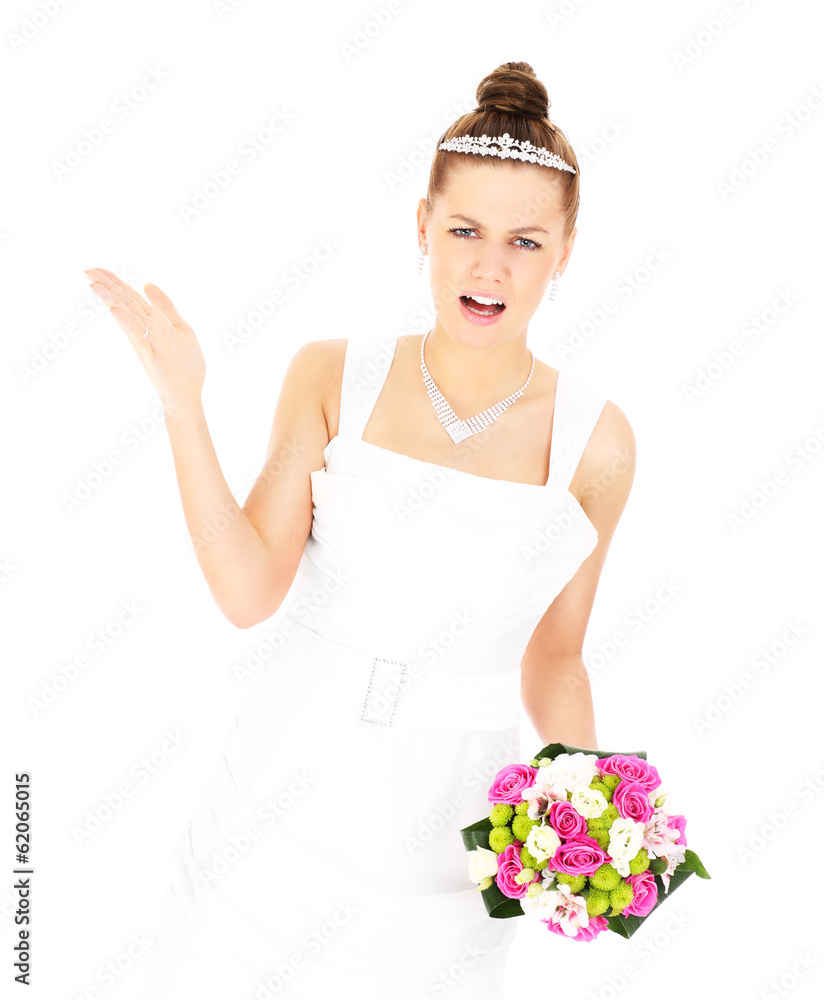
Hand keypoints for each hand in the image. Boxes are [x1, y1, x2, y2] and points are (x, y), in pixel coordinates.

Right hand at [86, 267, 205, 418]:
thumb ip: (165, 306)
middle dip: (108, 286)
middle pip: (126, 303)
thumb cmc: (186, 365)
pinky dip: (127, 323)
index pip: (132, 297)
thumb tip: (147, 283)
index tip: (97, 268)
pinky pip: (137, 338)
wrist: (189, 395)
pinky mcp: (150, 358)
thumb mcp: (181, 327)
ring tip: (95, 285)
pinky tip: (115, 311)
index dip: (116, 282)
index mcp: (155, 321)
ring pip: (128, 316)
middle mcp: (148, 329)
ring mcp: (147, 343)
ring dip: (112, 300)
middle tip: (86, 270)